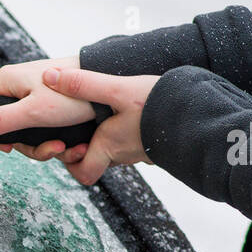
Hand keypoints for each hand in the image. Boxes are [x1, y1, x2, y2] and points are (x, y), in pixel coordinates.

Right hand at [0, 57, 94, 160]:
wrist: (111, 84)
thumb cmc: (71, 94)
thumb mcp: (30, 113)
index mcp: (7, 81)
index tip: (8, 147)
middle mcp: (19, 86)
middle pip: (7, 126)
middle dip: (29, 146)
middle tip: (49, 150)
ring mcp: (37, 95)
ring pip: (28, 131)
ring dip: (47, 147)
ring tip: (66, 148)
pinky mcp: (53, 104)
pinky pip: (45, 128)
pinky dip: (57, 139)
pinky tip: (72, 145)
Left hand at [42, 67, 158, 184]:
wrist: (202, 113)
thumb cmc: (160, 106)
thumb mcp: (117, 89)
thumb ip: (83, 84)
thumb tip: (49, 78)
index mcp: (109, 147)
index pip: (82, 173)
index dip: (72, 162)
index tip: (70, 142)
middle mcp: (124, 154)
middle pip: (97, 158)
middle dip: (87, 144)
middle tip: (84, 122)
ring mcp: (142, 150)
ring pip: (116, 149)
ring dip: (108, 134)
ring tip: (106, 111)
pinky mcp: (157, 141)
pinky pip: (136, 140)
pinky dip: (128, 129)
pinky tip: (132, 109)